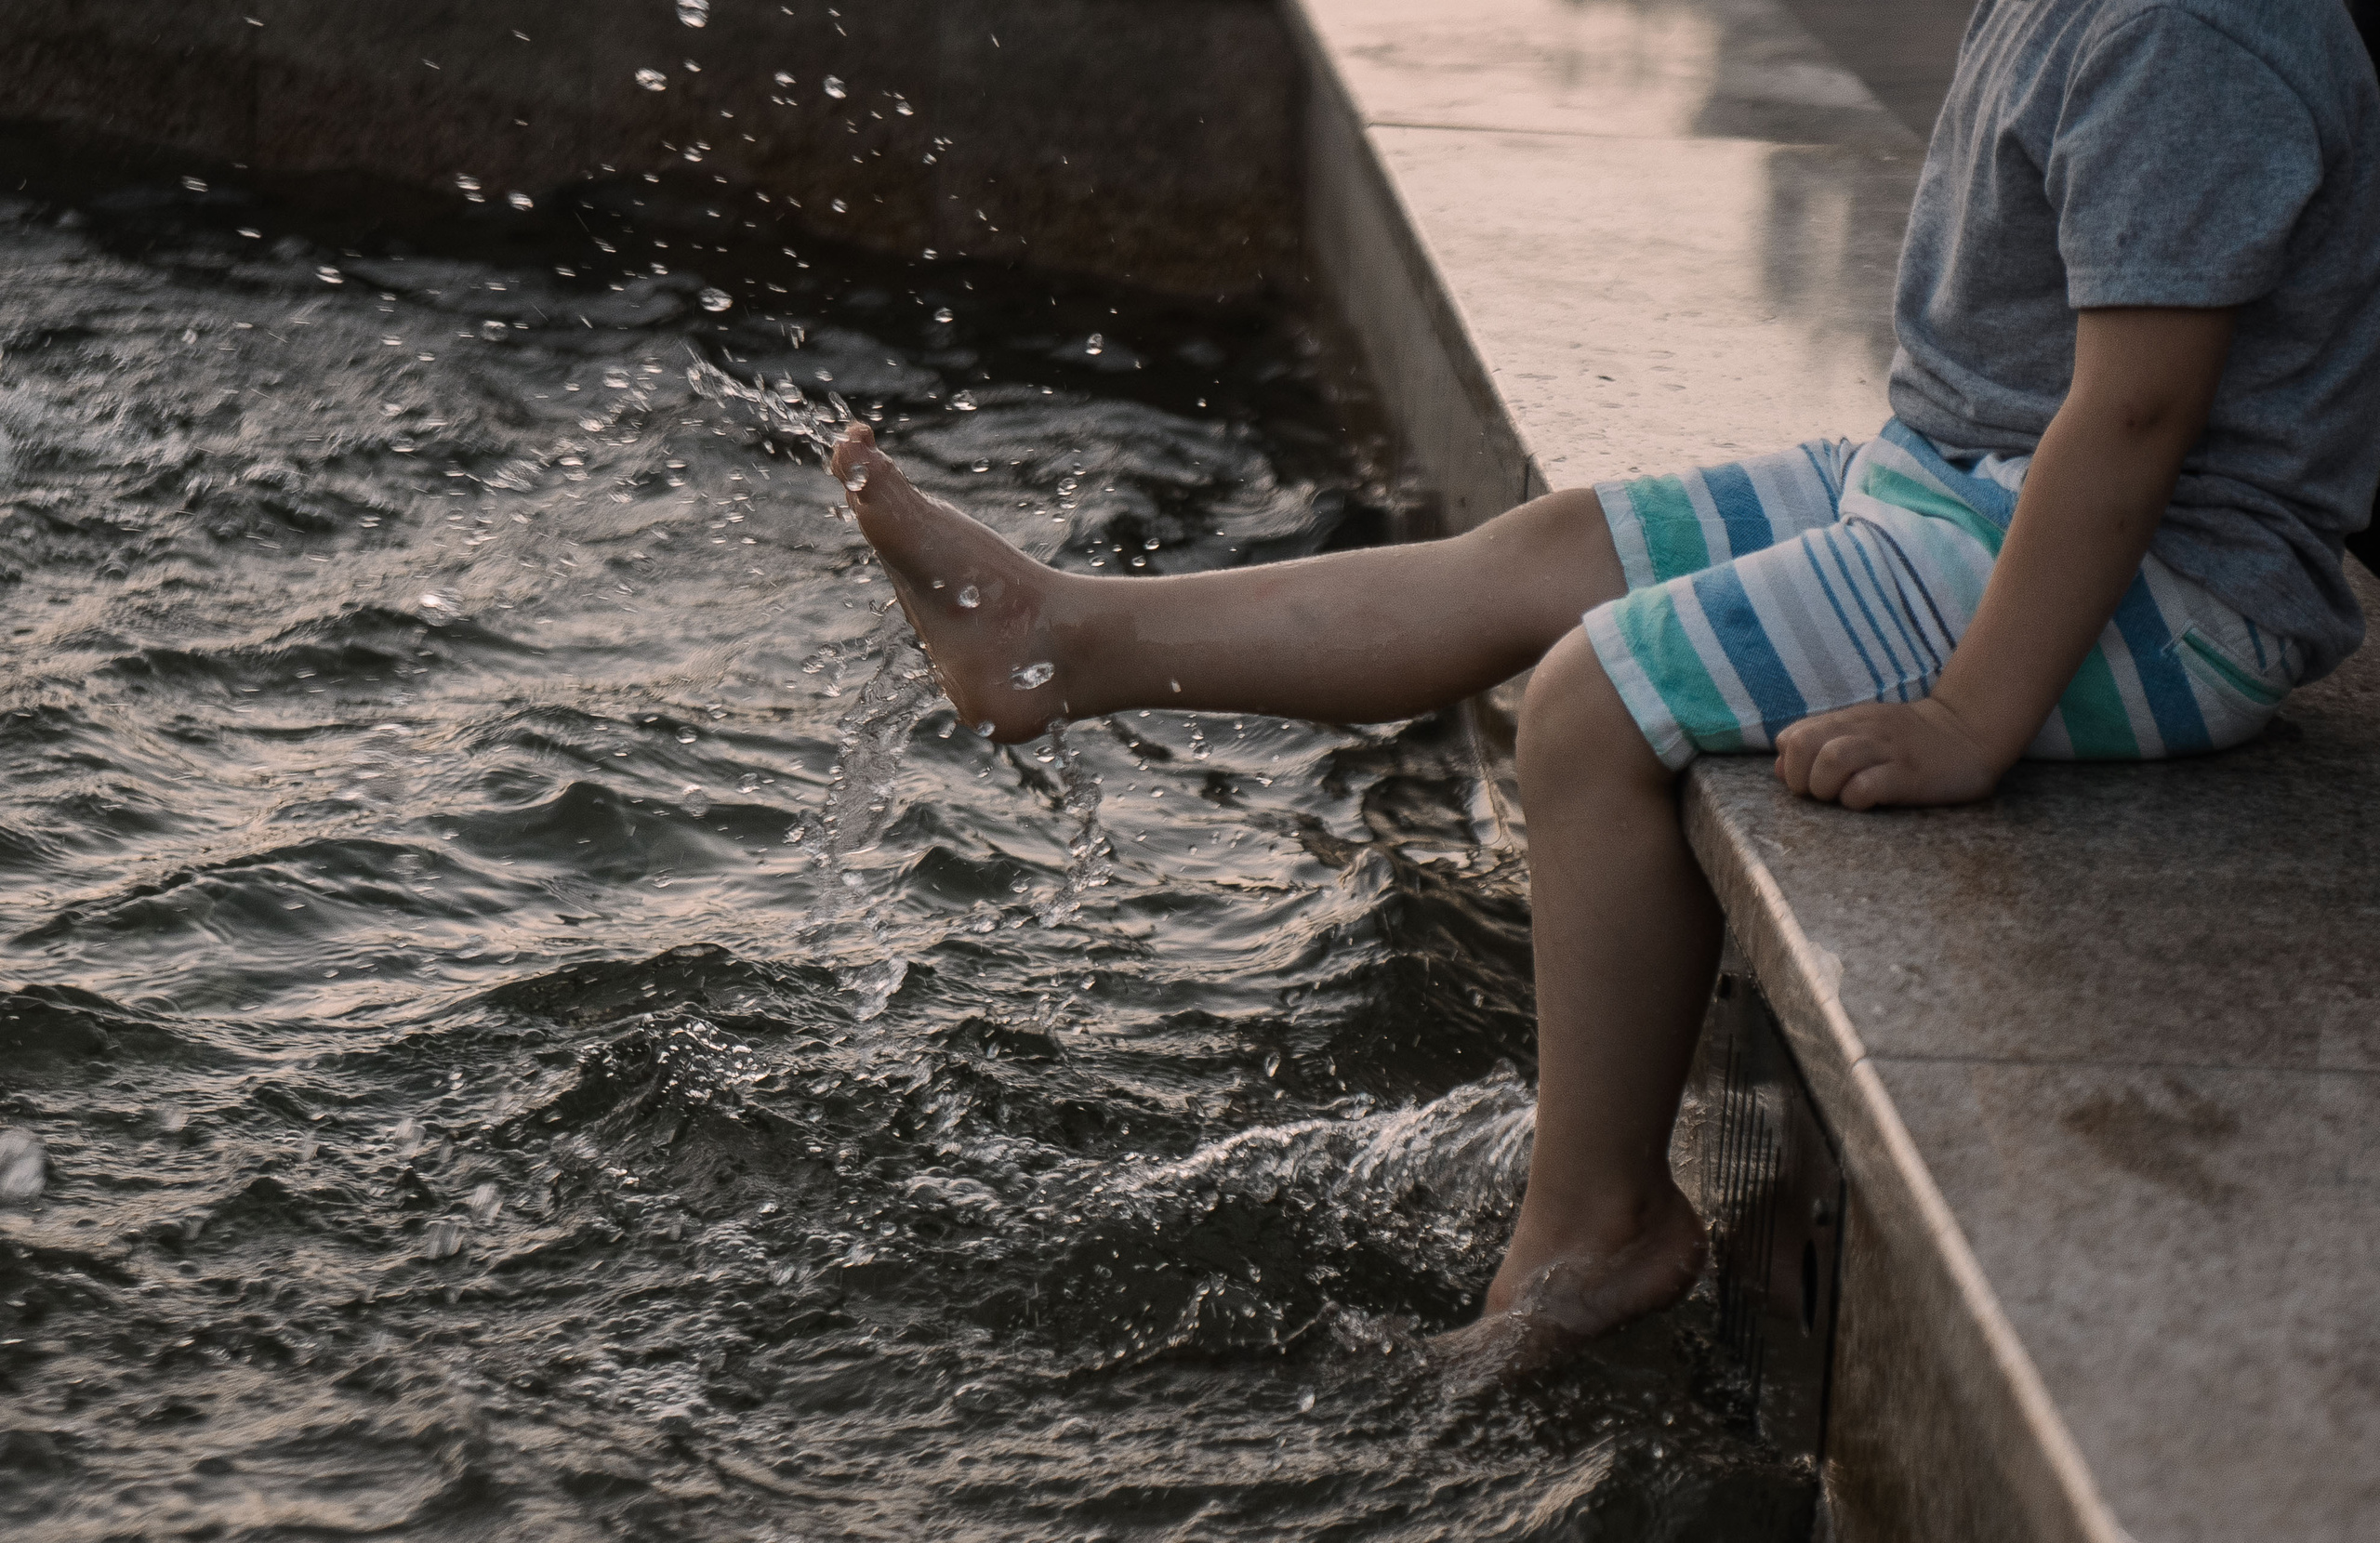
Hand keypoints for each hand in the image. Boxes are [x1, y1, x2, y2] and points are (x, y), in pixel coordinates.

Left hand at [1772, 697, 2009, 809]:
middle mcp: (1862, 731)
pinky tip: (1866, 803)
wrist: (1969, 732)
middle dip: (1799, 778)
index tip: (1806, 781)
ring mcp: (1886, 751)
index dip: (1789, 765)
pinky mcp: (1909, 775)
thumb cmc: (1907, 740)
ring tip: (1840, 797)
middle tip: (1819, 794)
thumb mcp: (1859, 732)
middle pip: (1803, 746)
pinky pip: (1866, 787)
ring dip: (1825, 787)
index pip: (1791, 737)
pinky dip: (1855, 800)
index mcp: (1847, 721)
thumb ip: (1818, 743)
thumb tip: (1777, 766)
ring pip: (1831, 760)